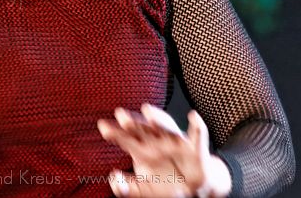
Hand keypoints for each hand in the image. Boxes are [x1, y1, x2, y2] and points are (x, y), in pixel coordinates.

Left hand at [97, 104, 231, 197]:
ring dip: (158, 119)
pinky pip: (198, 135)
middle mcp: (158, 141)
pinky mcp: (195, 148)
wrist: (193, 190)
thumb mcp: (145, 189)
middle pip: (143, 128)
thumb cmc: (167, 184)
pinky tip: (193, 117)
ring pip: (166, 127)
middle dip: (133, 122)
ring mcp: (176, 142)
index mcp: (144, 150)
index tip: (103, 126)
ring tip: (147, 111)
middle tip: (120, 115)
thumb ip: (128, 187)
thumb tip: (113, 179)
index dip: (116, 132)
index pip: (127, 138)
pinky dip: (197, 126)